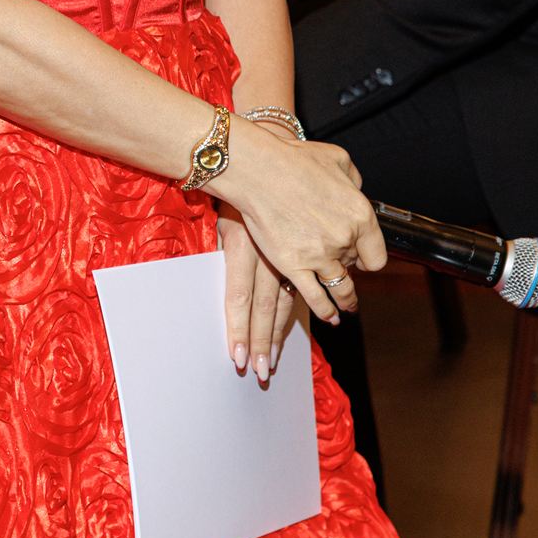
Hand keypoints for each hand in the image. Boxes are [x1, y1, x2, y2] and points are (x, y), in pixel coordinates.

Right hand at [213, 119, 385, 323]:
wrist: (257, 169)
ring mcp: (319, 255)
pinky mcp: (293, 266)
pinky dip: (324, 310)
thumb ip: (353, 180)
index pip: (376, 253)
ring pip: (339, 288)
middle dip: (347, 266)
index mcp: (360, 215)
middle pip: (353, 266)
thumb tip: (356, 190)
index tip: (360, 260)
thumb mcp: (337, 159)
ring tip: (346, 305)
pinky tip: (329, 316)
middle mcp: (344, 239)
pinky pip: (315, 297)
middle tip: (338, 266)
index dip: (367, 258)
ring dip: (345, 299)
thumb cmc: (293, 160)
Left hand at [218, 212, 299, 383]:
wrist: (268, 164)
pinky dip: (306, 309)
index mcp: (243, 246)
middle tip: (260, 373)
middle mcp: (268, 253)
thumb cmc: (236, 197)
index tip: (238, 357)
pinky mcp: (304, 252)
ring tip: (273, 363)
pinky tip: (315, 326)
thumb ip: (224, 256)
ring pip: (286, 302)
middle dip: (261, 342)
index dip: (238, 329)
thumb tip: (228, 294)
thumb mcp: (222, 224)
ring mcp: (289, 254)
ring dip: (279, 335)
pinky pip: (304, 287)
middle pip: (264, 307)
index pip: (238, 296)